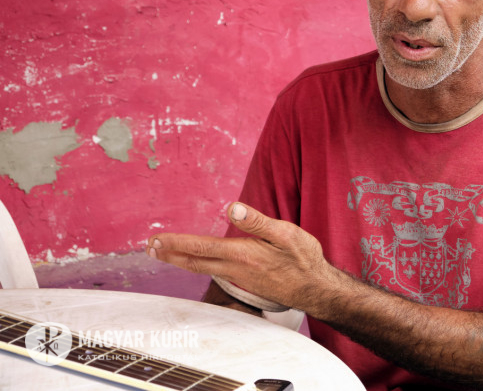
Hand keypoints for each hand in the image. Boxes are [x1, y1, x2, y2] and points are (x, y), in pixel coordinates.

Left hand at [146, 202, 330, 310]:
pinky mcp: (246, 283)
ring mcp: (240, 279)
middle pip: (195, 262)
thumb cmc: (304, 259)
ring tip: (164, 254)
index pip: (201, 247)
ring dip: (181, 261)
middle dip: (170, 254)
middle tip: (150, 248)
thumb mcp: (286, 233)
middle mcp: (236, 269)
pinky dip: (198, 266)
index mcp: (243, 254)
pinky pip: (214, 274)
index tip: (156, 239)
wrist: (316, 289)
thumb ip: (257, 221)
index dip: (176, 243)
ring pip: (203, 269)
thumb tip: (232, 208)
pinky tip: (198, 263)